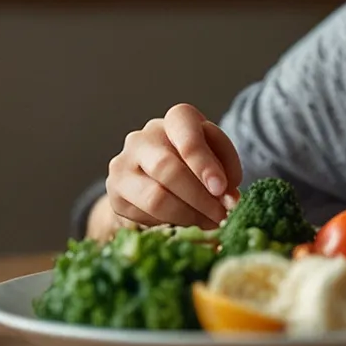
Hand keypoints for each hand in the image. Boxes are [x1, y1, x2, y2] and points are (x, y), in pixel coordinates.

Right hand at [101, 103, 242, 232]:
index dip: (204, 163)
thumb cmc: (193, 166)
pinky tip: (185, 225)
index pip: (187, 133)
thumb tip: (230, 200)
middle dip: (200, 197)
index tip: (221, 189)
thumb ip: (225, 173)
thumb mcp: (216, 159)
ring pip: (156, 197)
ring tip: (208, 225)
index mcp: (176, 120)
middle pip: (169, 168)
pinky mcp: (114, 192)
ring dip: (188, 216)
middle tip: (221, 215)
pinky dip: (170, 224)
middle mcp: (144, 137)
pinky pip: (145, 215)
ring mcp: (123, 164)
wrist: (152, 183)